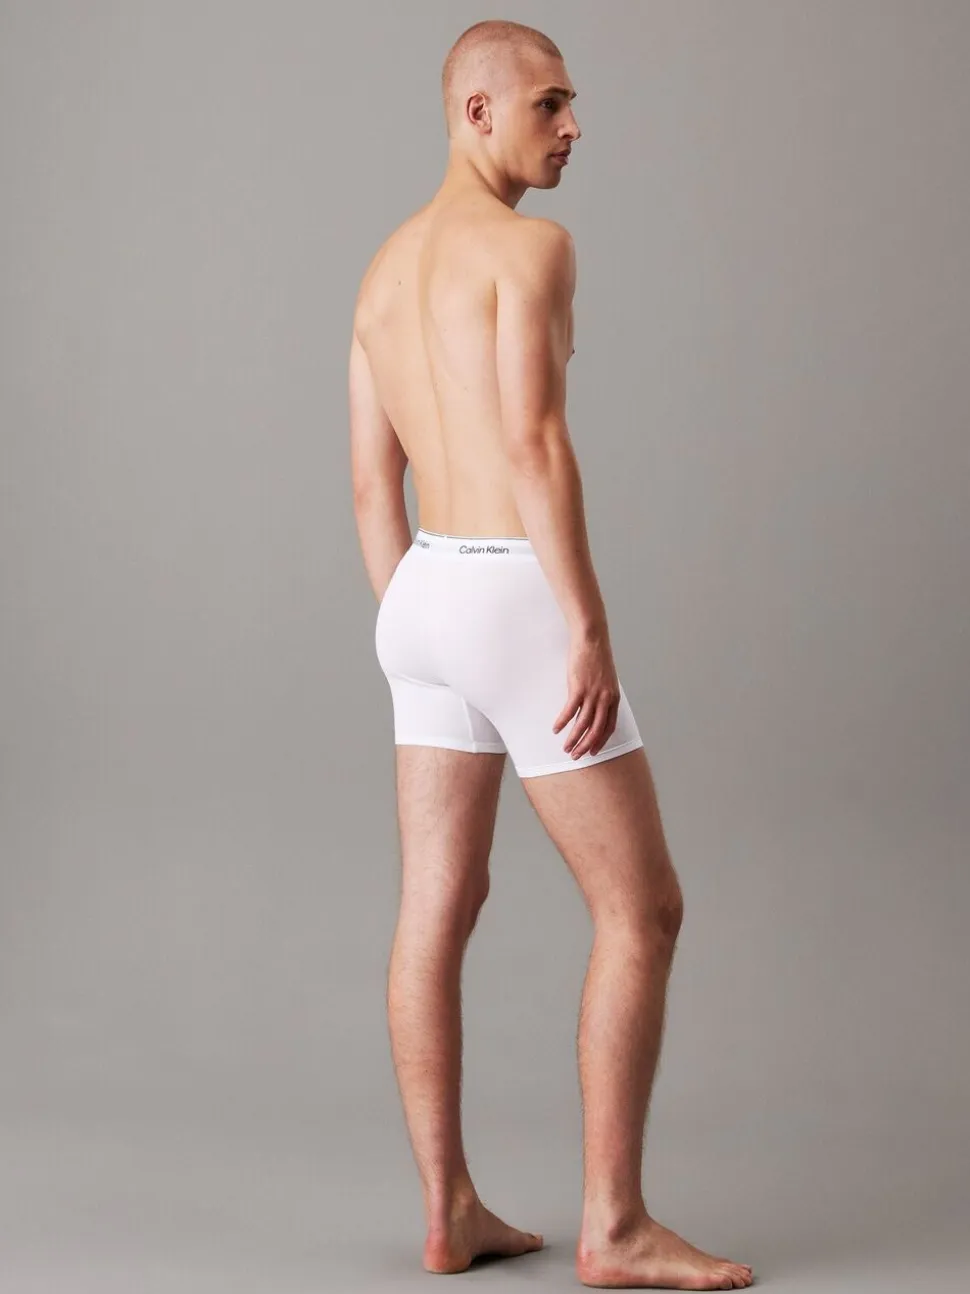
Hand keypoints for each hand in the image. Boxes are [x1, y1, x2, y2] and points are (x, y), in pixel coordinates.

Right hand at [552, 629, 620, 758]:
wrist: (592, 639)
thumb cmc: (596, 657)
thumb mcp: (605, 679)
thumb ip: (602, 694)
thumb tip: (594, 706)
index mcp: (613, 698)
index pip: (609, 727)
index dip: (601, 741)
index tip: (593, 751)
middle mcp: (605, 698)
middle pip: (597, 729)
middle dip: (586, 746)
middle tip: (577, 756)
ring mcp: (592, 694)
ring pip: (583, 724)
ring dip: (574, 738)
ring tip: (566, 748)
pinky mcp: (579, 688)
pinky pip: (570, 711)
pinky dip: (563, 722)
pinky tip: (556, 729)